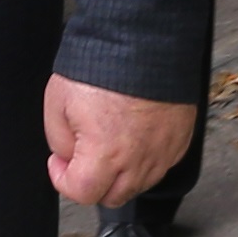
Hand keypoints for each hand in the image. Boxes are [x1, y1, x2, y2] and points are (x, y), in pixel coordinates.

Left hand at [45, 75, 197, 204]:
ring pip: (139, 185)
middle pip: (113, 196)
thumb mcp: (58, 103)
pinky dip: (145, 160)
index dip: (62, 179)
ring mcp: (163, 151)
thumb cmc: (103, 65)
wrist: (144, 39)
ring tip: (109, 146)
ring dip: (120, 175)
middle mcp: (139, 160)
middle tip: (82, 157)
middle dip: (92, 182)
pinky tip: (133, 138)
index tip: (59, 164)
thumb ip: (60, 141)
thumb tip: (69, 156)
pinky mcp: (180, 139)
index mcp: (105, 154)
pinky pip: (160, 165)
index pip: (82, 193)